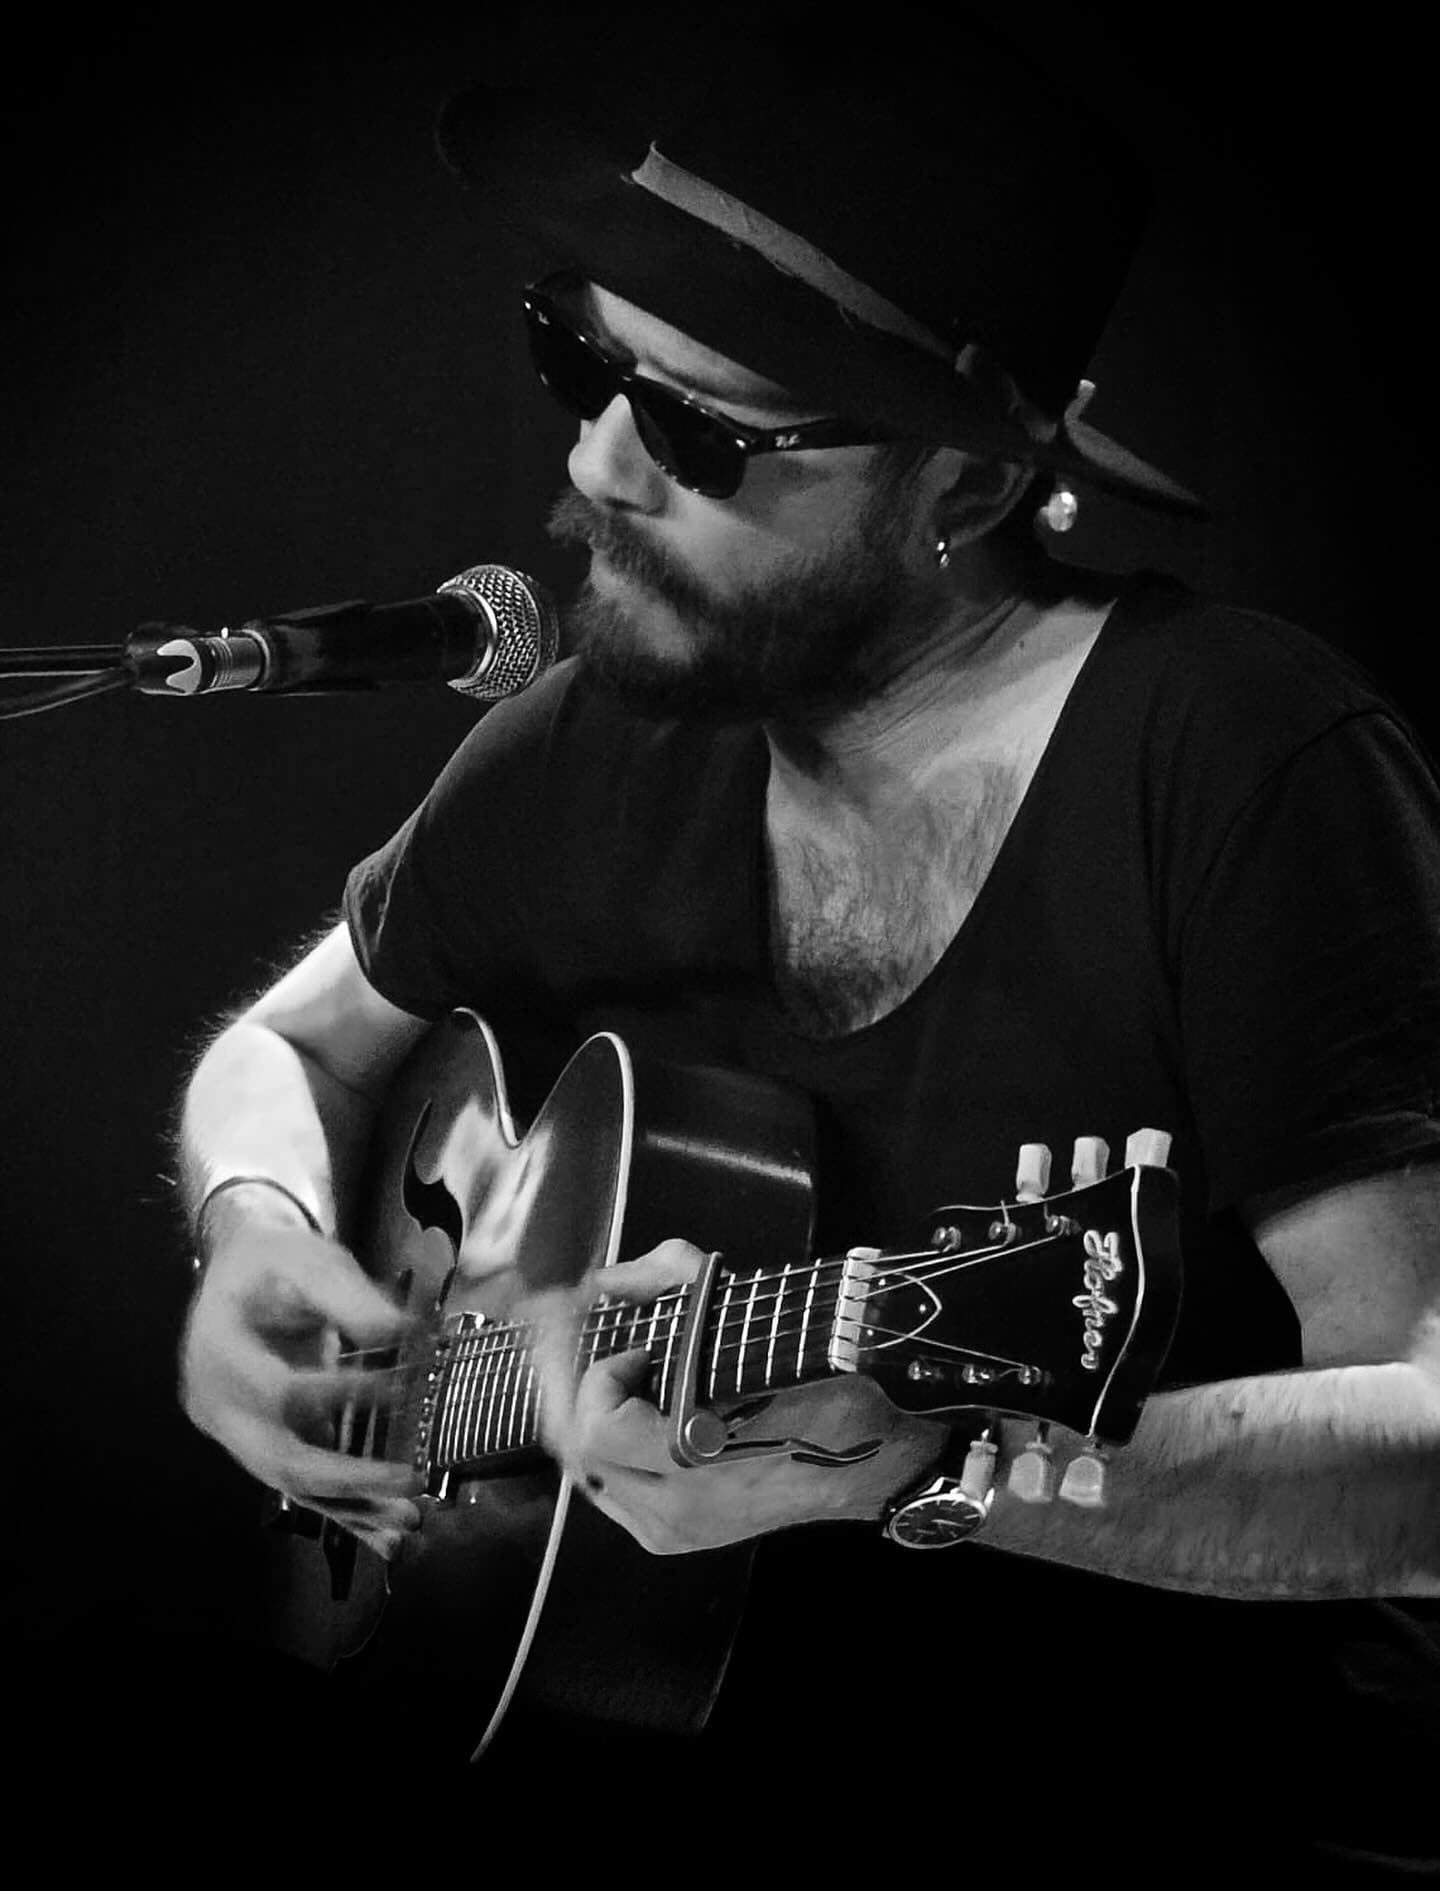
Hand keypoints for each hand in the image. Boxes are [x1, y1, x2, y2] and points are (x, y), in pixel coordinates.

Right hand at [180, 1225, 422, 1557]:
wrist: (241, 1274)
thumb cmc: (276, 1261)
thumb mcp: (310, 1260)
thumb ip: (351, 1298)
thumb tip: (403, 1335)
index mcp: (216, 1347)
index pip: (280, 1390)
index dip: (342, 1392)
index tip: (402, 1382)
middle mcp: (213, 1400)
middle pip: (277, 1459)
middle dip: (348, 1478)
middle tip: (411, 1481)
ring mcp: (231, 1431)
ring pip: (289, 1483)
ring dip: (351, 1507)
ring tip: (409, 1522)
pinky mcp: (256, 1445)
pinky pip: (298, 1485)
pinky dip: (343, 1509)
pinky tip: (385, 1532)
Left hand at [529, 1240, 948, 1553]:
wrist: (872, 1459)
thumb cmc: (823, 1384)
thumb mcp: (757, 1310)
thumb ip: (671, 1276)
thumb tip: (607, 1277)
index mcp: (697, 1459)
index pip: (600, 1428)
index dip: (604, 1377)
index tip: (639, 1349)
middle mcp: (676, 1508)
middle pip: (579, 1452)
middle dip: (576, 1391)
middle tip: (597, 1353)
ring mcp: (673, 1532)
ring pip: (587, 1474)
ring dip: (588, 1420)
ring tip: (614, 1380)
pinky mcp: (675, 1539)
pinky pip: (611, 1494)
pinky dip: (607, 1451)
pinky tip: (627, 1418)